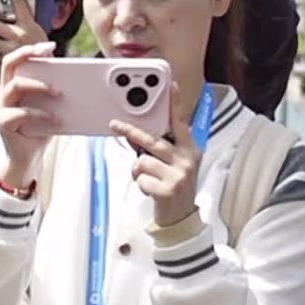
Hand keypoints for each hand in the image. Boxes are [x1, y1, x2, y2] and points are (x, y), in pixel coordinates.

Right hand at [0, 42, 64, 186]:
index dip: (29, 49)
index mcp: (12, 87)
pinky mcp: (3, 124)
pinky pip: (21, 113)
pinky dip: (40, 114)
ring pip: (14, 86)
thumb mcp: (47, 106)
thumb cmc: (38, 131)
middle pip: (8, 64)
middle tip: (49, 56)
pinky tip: (54, 118)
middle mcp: (3, 95)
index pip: (15, 60)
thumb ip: (51, 91)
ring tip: (58, 92)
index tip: (50, 46)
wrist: (27, 159)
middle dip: (28, 55)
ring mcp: (0, 109)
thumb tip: (71, 77)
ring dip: (38, 86)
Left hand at [110, 82, 203, 228]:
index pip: (181, 123)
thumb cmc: (173, 188)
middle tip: (115, 125)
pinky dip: (141, 186)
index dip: (175, 104)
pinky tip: (151, 191)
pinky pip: (142, 180)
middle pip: (153, 140)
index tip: (171, 85)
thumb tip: (137, 136)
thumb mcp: (173, 166)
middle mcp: (186, 159)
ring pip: (142, 162)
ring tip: (147, 179)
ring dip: (138, 172)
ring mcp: (178, 174)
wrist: (181, 218)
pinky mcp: (168, 189)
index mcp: (189, 150)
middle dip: (131, 133)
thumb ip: (161, 150)